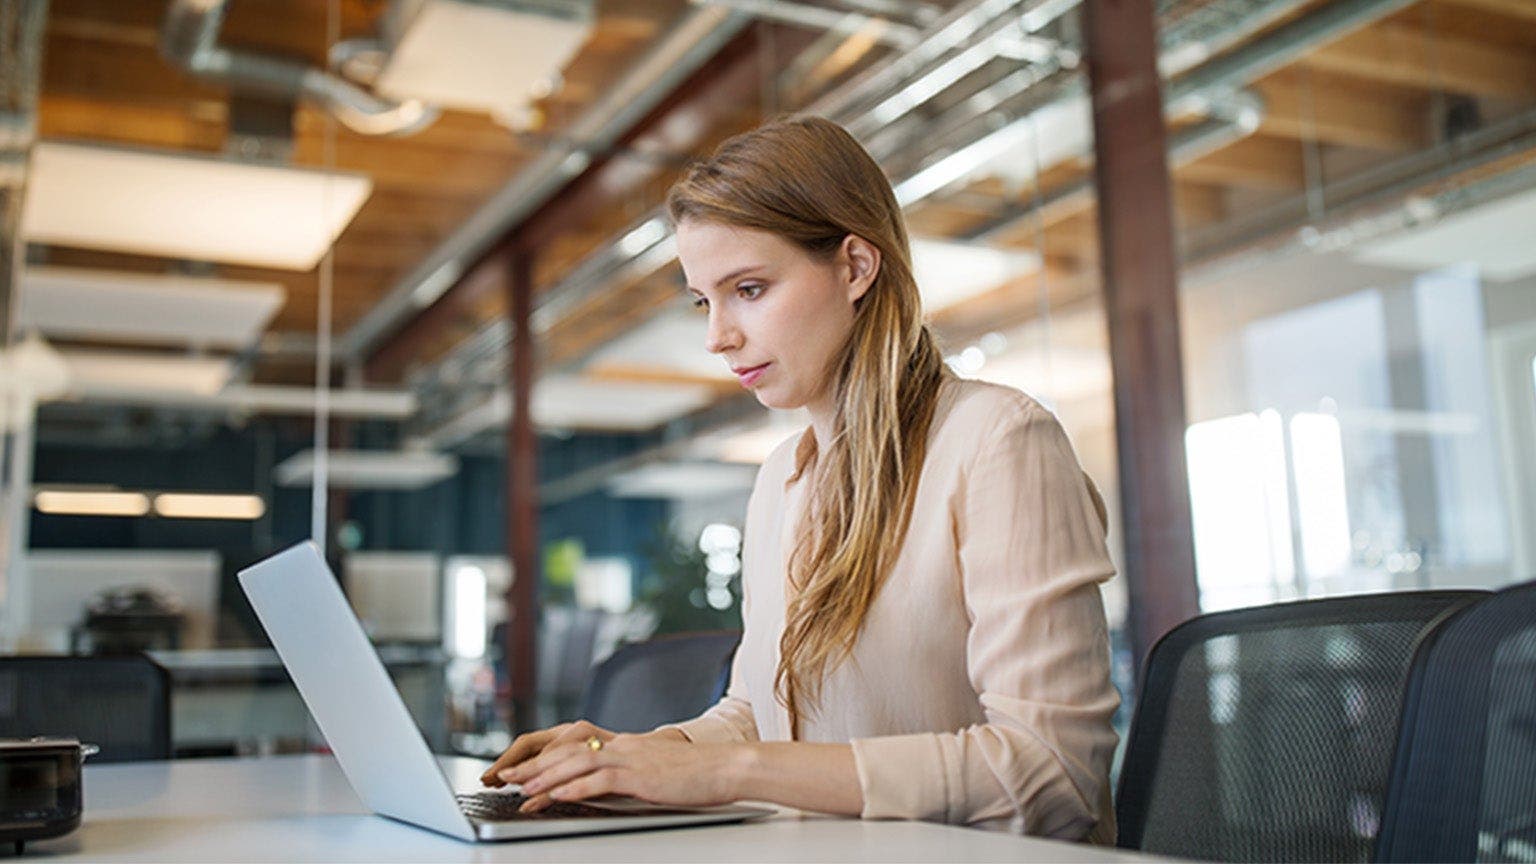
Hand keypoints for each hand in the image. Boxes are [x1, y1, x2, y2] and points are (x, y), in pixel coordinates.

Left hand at [487, 724, 743, 812]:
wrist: (726, 767)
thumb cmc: (697, 775)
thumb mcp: (656, 774)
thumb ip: (630, 777)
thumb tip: (604, 790)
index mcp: (626, 745)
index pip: (576, 747)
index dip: (546, 758)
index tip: (523, 771)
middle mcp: (624, 745)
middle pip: (569, 750)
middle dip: (536, 765)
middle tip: (508, 778)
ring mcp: (632, 758)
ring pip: (578, 761)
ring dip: (547, 776)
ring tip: (524, 789)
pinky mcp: (641, 775)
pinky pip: (601, 779)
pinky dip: (575, 786)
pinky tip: (558, 795)